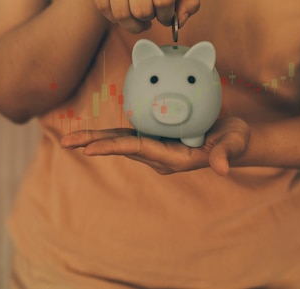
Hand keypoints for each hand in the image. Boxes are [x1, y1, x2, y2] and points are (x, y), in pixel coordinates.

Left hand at [60, 117, 249, 175]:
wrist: (233, 140)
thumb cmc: (234, 140)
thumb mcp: (233, 144)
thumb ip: (226, 155)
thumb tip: (222, 169)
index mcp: (172, 158)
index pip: (137, 150)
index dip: (113, 147)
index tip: (88, 149)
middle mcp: (159, 156)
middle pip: (121, 148)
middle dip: (94, 144)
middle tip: (65, 142)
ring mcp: (157, 149)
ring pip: (121, 143)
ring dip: (96, 140)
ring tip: (70, 138)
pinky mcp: (157, 139)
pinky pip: (130, 136)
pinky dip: (111, 134)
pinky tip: (95, 131)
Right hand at [84, 0, 199, 33]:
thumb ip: (189, 3)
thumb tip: (178, 22)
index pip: (164, 0)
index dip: (166, 16)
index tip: (165, 15)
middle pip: (141, 10)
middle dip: (148, 19)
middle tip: (149, 14)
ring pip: (121, 13)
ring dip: (132, 24)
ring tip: (137, 17)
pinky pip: (104, 9)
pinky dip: (115, 18)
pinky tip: (122, 10)